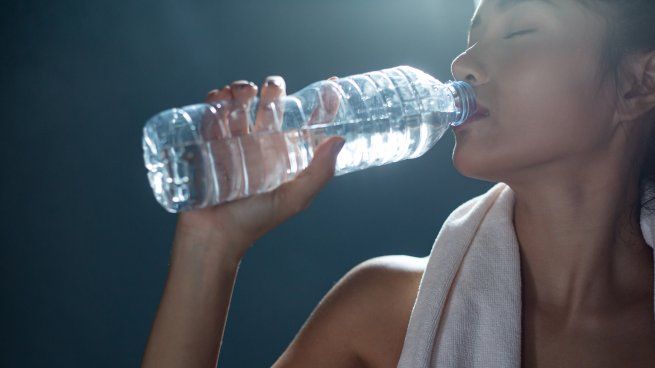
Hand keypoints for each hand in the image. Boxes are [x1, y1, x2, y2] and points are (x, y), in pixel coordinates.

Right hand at [175, 75, 343, 259]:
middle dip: (273, 90)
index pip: (307, 124)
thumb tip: (340, 139)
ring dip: (241, 90)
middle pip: (270, 107)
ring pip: (240, 106)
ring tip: (241, 92)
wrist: (213, 237)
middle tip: (271, 87)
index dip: (321, 103)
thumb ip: (319, 173)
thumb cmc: (255, 221)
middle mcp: (261, 146)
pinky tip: (217, 100)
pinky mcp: (207, 145)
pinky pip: (211, 115)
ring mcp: (233, 144)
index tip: (331, 82)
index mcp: (285, 156)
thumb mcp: (294, 198)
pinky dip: (214, 101)